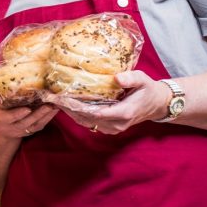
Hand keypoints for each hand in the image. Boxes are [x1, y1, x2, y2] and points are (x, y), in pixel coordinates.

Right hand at [0, 94, 58, 139]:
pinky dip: (48, 118)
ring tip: (54, 106)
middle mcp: (9, 126)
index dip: (18, 114)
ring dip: (45, 115)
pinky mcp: (28, 132)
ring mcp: (19, 130)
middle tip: (48, 105)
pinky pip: (39, 126)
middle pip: (25, 122)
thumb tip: (3, 66)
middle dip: (37, 114)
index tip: (27, 109)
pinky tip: (54, 110)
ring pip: (34, 125)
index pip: (9, 117)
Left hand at [55, 71, 169, 133]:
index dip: (77, 106)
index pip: (96, 112)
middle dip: (68, 108)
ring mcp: (113, 128)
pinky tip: (66, 105)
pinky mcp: (109, 128)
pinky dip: (76, 115)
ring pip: (86, 122)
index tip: (63, 98)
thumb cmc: (148, 89)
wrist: (156, 104)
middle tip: (51, 97)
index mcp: (124, 112)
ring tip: (53, 100)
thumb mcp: (143, 79)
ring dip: (69, 112)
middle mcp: (116, 124)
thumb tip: (117, 78)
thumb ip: (131, 78)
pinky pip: (89, 123)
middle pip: (87, 118)